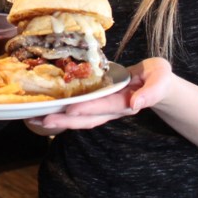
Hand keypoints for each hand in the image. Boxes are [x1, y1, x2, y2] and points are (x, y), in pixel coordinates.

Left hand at [30, 58, 173, 130]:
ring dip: (59, 120)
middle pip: (87, 118)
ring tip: (36, 120)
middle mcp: (112, 109)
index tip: (71, 108)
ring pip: (80, 119)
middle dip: (65, 120)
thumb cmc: (158, 77)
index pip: (105, 105)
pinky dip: (62, 114)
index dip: (88, 107)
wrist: (157, 83)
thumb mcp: (160, 78)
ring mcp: (104, 109)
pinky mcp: (98, 105)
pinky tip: (44, 112)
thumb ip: (152, 90)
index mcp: (126, 101)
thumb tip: (137, 103)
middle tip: (43, 120)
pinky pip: (78, 113)